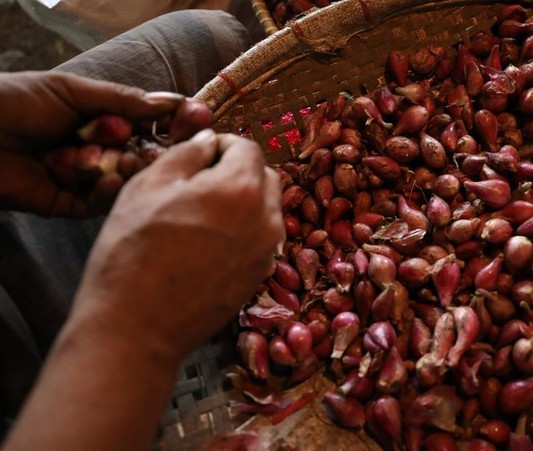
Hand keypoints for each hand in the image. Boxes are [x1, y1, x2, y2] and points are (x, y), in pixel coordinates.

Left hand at [0, 71, 185, 216]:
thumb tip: (170, 104)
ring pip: (127, 180)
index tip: (200, 119)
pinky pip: (99, 203)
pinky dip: (106, 191)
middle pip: (145, 154)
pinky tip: (107, 177)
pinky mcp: (68, 203)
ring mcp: (85, 177)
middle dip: (160, 150)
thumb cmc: (13, 102)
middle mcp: (98, 149)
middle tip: (176, 148)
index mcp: (101, 118)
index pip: (149, 123)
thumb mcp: (71, 91)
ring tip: (130, 159)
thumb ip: (121, 100)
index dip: (174, 122)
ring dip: (132, 169)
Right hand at [68, 130, 284, 360]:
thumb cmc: (132, 251)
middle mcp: (267, 218)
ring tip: (199, 215)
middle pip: (264, 177)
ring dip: (242, 202)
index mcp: (242, 188)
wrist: (138, 327)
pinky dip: (242, 231)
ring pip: (265, 209)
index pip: (247, 147)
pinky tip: (205, 244)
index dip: (221, 144)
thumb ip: (186, 154)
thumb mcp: (147, 186)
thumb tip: (209, 140)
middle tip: (197, 183)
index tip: (198, 153)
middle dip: (237, 171)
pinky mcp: (259, 278)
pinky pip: (259, 240)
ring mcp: (267, 252)